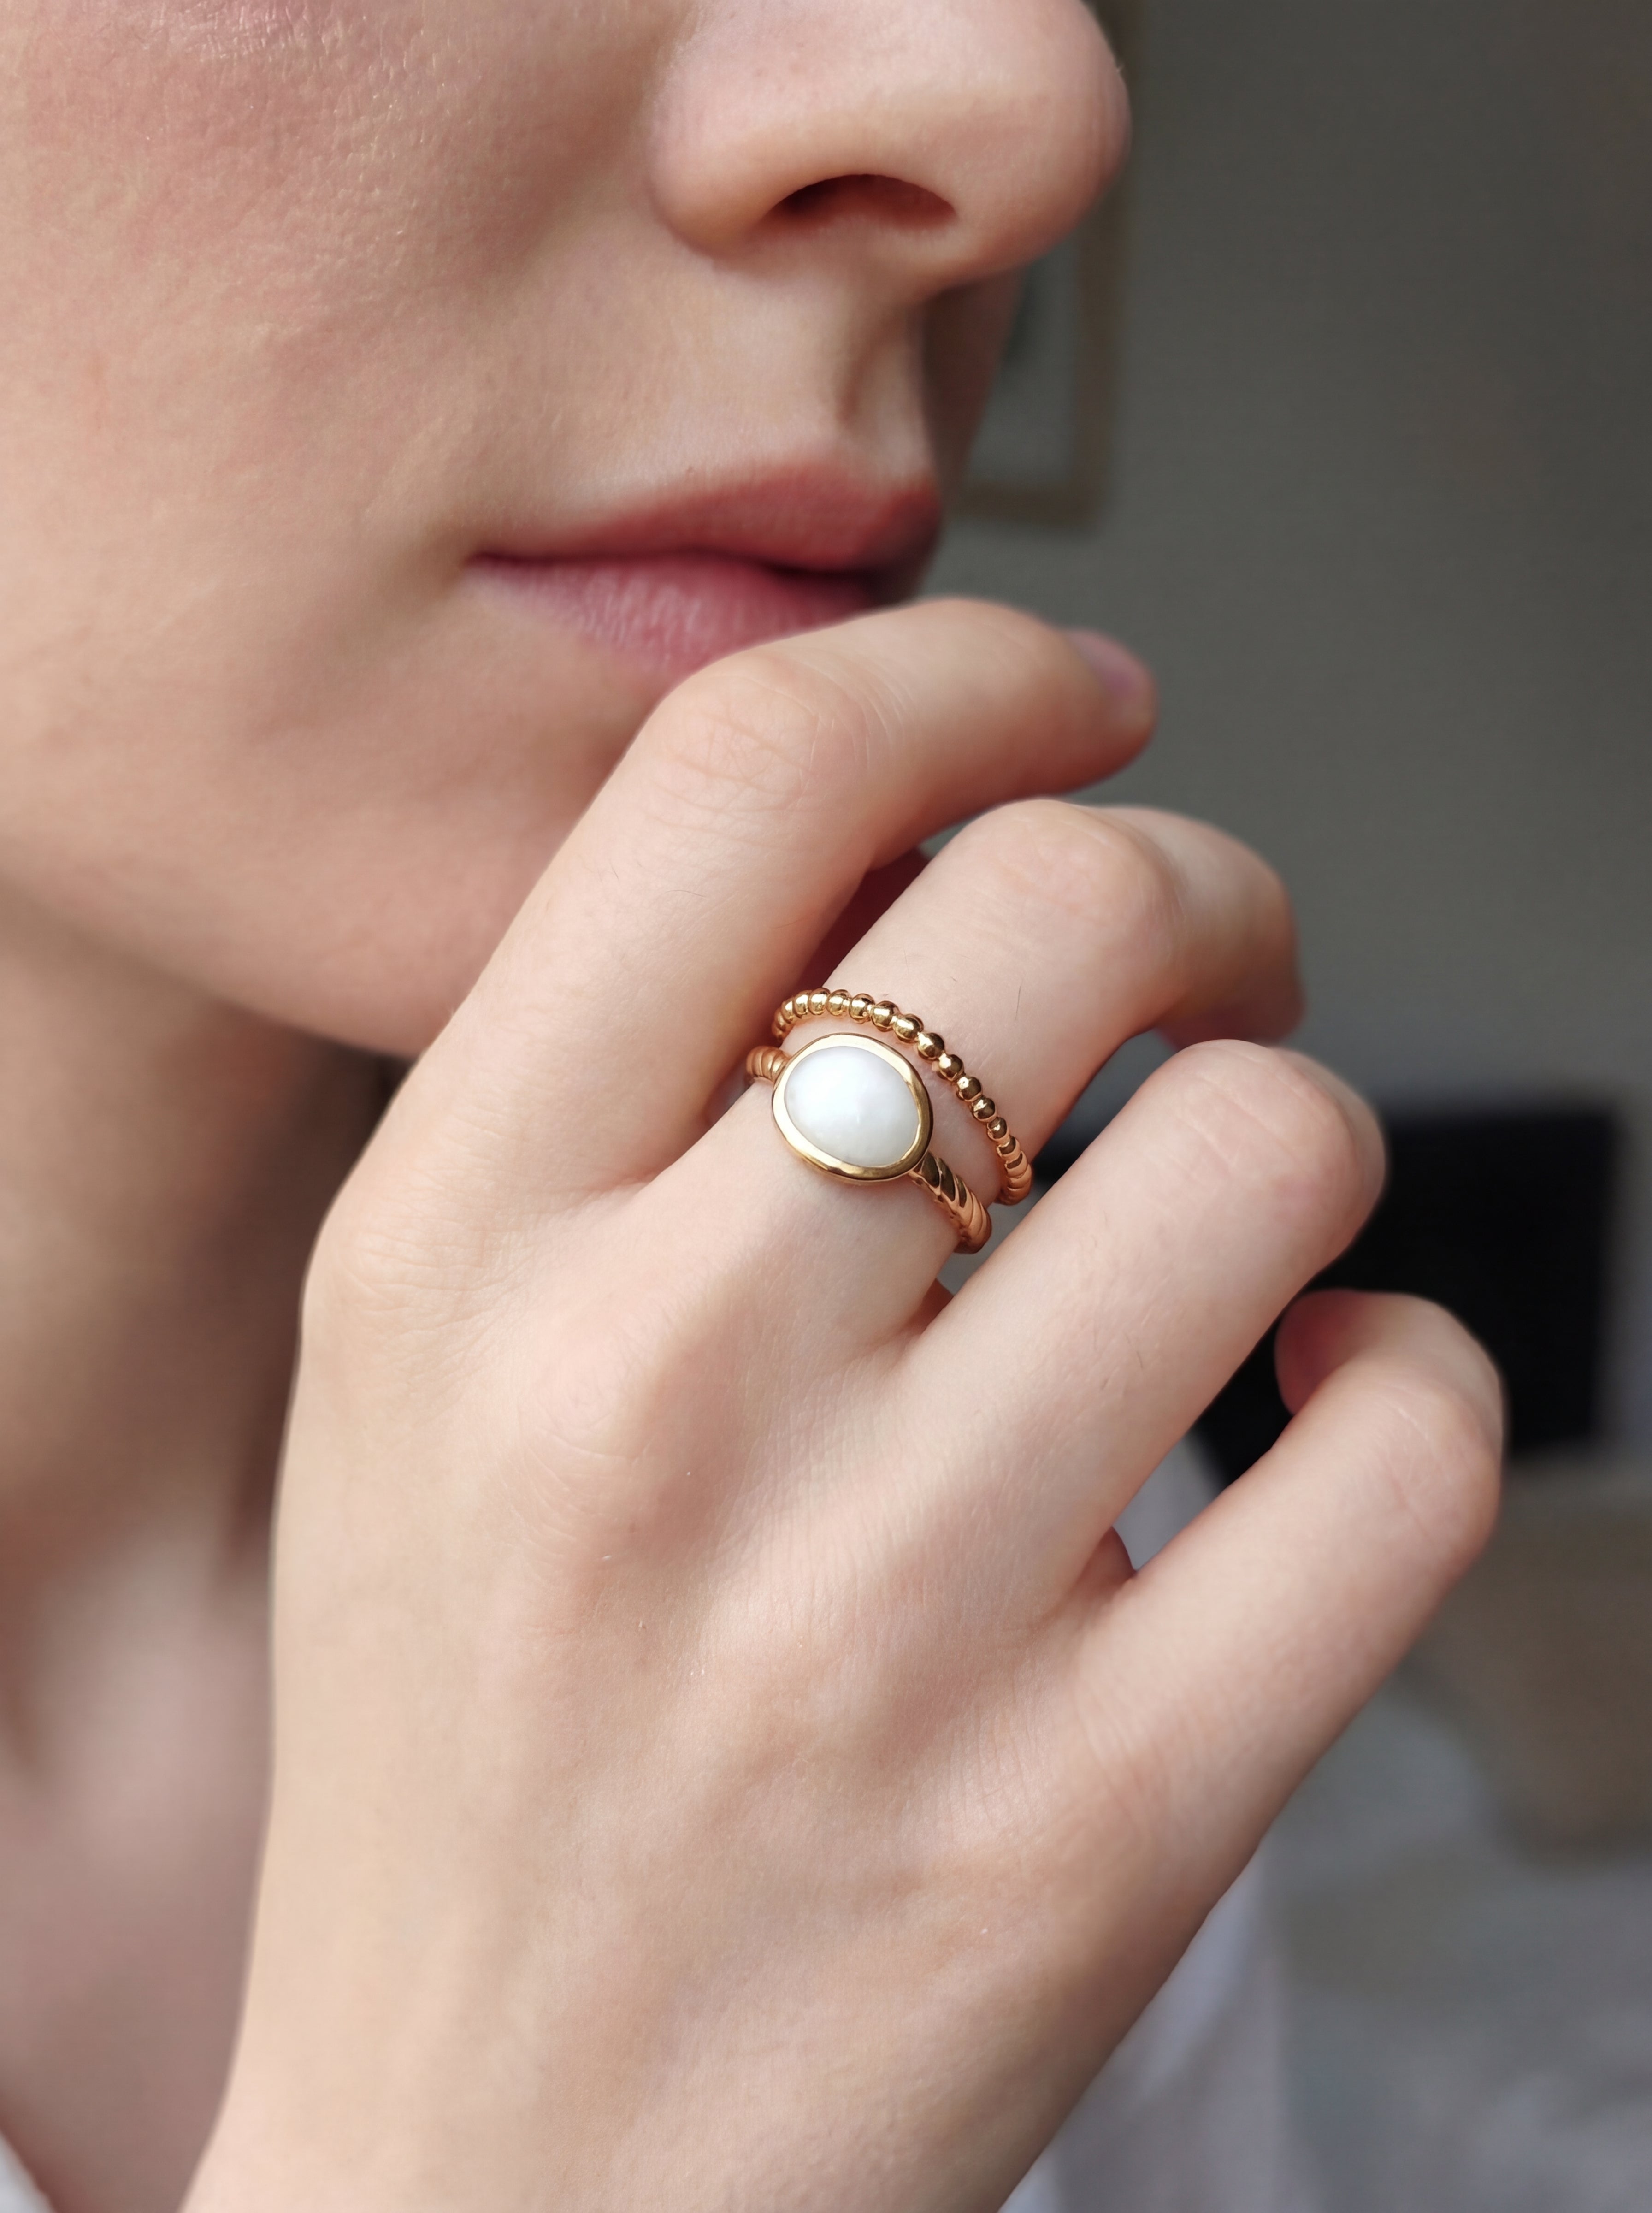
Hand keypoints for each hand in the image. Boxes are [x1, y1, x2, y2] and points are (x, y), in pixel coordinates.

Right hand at [191, 602, 1499, 2212]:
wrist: (494, 2183)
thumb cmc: (474, 1734)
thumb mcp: (425, 1370)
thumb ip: (619, 1094)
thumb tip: (936, 846)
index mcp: (454, 1248)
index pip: (746, 777)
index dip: (969, 669)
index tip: (1076, 700)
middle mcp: (651, 1397)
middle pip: (1067, 905)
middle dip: (1201, 881)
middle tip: (1201, 962)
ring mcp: (878, 1624)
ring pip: (1275, 1150)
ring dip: (1302, 1130)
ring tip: (1232, 1218)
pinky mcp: (1091, 1828)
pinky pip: (1399, 1451)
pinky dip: (1405, 1380)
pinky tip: (1311, 1406)